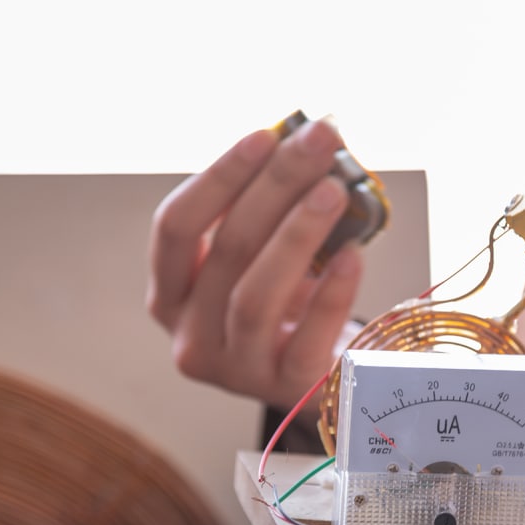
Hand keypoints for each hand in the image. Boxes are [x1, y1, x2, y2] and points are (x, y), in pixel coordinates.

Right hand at [147, 118, 364, 408]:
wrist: (326, 379)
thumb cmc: (290, 305)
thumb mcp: (263, 258)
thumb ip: (269, 210)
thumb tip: (305, 143)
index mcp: (170, 296)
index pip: (176, 227)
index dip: (218, 177)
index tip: (265, 134)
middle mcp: (191, 337)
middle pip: (227, 251)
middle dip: (276, 186)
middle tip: (319, 142)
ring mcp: (236, 371)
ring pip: (255, 296)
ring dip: (297, 234)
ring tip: (335, 190)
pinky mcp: (286, 389)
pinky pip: (306, 338)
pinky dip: (331, 293)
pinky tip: (354, 255)